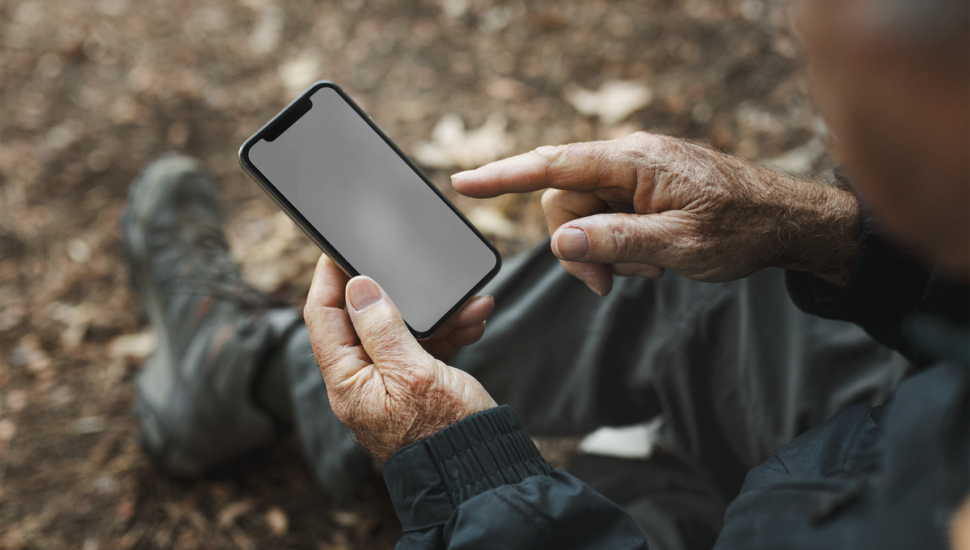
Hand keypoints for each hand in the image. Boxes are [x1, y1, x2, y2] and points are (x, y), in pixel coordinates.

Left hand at [303, 255, 497, 461]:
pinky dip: (449, 333)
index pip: (323, 317)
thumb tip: (356, 285)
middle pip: (366, 319)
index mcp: (347, 382)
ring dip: (438, 313)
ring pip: (404, 330)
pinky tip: (474, 320)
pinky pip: (426, 348)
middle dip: (400, 291)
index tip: (339, 247)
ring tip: (472, 303)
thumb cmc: (445, 432)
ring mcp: (390, 385)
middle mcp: (362, 382)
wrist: (481, 473)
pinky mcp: (418, 388)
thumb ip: (382, 327)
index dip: (329, 278)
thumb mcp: (414, 372)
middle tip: (419, 267)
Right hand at [452, 132, 861, 294]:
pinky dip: (618, 247)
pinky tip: (651, 260)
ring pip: (584, 216)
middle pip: (564, 202)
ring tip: (648, 269)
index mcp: (633, 162)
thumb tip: (560, 240)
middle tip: (611, 283)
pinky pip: (607, 219)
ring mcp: (634, 176)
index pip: (555, 166)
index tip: (464, 184)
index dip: (505, 176)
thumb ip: (615, 241)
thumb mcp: (678, 245)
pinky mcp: (642, 192)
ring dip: (604, 251)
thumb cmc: (741, 229)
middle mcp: (627, 161)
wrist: (786, 222)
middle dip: (578, 247)